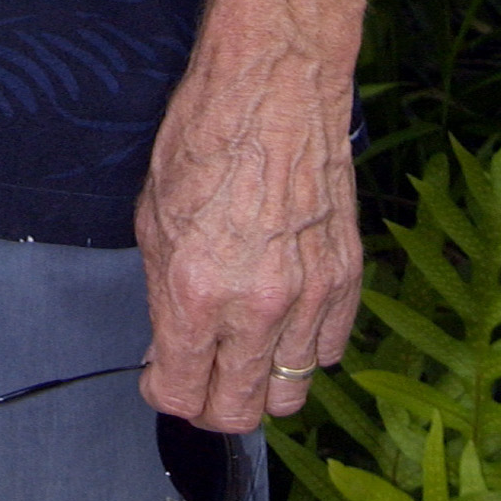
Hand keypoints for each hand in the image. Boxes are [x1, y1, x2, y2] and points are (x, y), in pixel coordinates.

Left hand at [134, 33, 360, 432]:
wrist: (273, 89)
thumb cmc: (205, 137)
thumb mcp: (152, 216)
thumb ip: (162, 294)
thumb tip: (171, 344)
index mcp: (196, 292)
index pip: (183, 393)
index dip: (164, 394)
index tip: (160, 380)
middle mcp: (257, 307)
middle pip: (238, 411)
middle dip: (210, 405)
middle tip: (198, 380)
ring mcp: (310, 298)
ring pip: (291, 392)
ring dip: (260, 382)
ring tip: (241, 353)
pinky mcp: (347, 282)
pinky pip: (328, 352)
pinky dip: (303, 349)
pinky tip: (281, 321)